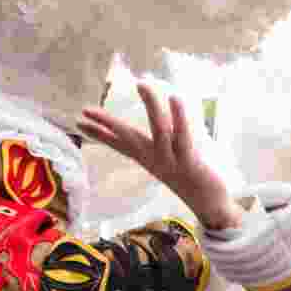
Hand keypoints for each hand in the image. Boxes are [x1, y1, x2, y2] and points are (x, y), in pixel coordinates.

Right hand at [79, 83, 242, 229]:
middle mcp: (156, 160)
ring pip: (159, 131)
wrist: (211, 206)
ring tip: (142, 84)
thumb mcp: (174, 159)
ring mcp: (172, 162)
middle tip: (86, 110)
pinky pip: (183, 137)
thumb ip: (167, 142)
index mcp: (150, 159)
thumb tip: (164, 122)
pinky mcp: (190, 163)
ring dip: (151, 106)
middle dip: (108, 124)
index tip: (79, 122)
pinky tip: (174, 98)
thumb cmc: (193, 179)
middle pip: (129, 138)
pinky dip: (179, 117)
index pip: (120, 144)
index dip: (100, 134)